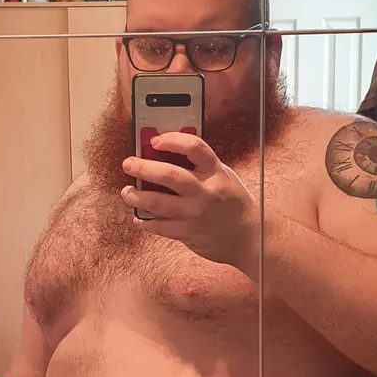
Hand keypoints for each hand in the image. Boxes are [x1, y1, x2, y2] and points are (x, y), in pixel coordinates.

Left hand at [121, 132, 257, 273]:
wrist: (249, 237)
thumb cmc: (233, 204)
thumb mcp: (224, 177)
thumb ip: (201, 166)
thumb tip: (166, 155)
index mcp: (216, 172)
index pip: (193, 147)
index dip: (171, 140)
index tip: (155, 140)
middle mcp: (205, 191)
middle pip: (168, 174)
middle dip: (143, 167)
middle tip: (128, 164)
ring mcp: (196, 213)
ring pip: (158, 202)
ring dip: (137, 196)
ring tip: (127, 192)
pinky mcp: (188, 233)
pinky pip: (160, 226)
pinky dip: (145, 222)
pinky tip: (139, 217)